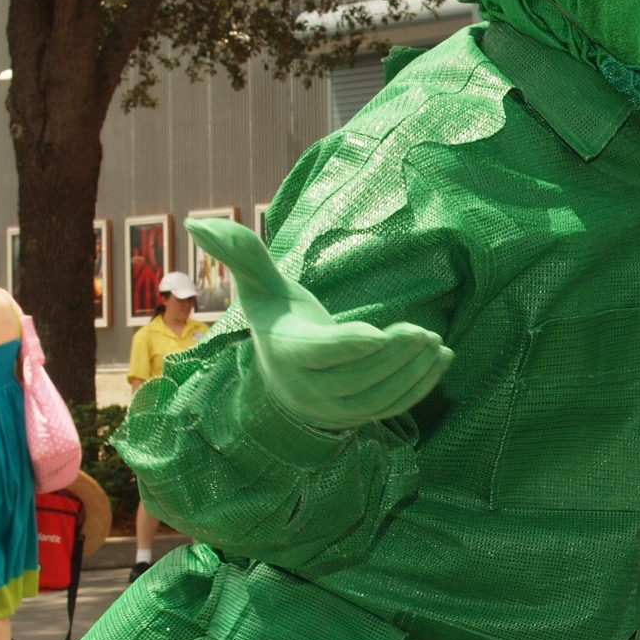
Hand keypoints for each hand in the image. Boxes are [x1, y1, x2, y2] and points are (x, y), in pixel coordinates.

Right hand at [185, 216, 451, 429]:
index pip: (320, 353)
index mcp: (287, 355)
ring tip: (435, 343)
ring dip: (412, 371)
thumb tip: (198, 220)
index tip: (380, 333)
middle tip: (424, 332)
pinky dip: (421, 386)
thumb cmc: (278, 319)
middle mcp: (308, 390)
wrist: (286, 372)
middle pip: (357, 376)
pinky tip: (441, 358)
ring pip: (379, 396)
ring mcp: (335, 410)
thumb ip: (241, 254)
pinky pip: (394, 407)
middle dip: (393, 356)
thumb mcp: (260, 288)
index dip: (349, 345)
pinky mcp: (359, 418)